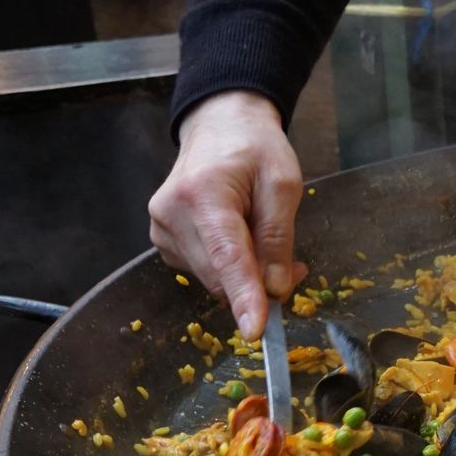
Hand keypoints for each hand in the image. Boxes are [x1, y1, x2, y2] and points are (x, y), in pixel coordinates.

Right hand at [148, 91, 306, 339]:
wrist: (218, 125)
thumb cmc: (254, 148)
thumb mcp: (283, 184)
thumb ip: (279, 237)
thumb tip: (277, 288)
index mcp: (202, 194)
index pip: (226, 256)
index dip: (244, 296)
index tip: (256, 330)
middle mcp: (171, 214)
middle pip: (220, 275)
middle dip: (259, 282)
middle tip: (294, 266)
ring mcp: (161, 228)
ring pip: (213, 279)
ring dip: (246, 275)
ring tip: (265, 238)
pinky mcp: (163, 240)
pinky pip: (204, 271)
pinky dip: (229, 269)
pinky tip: (241, 240)